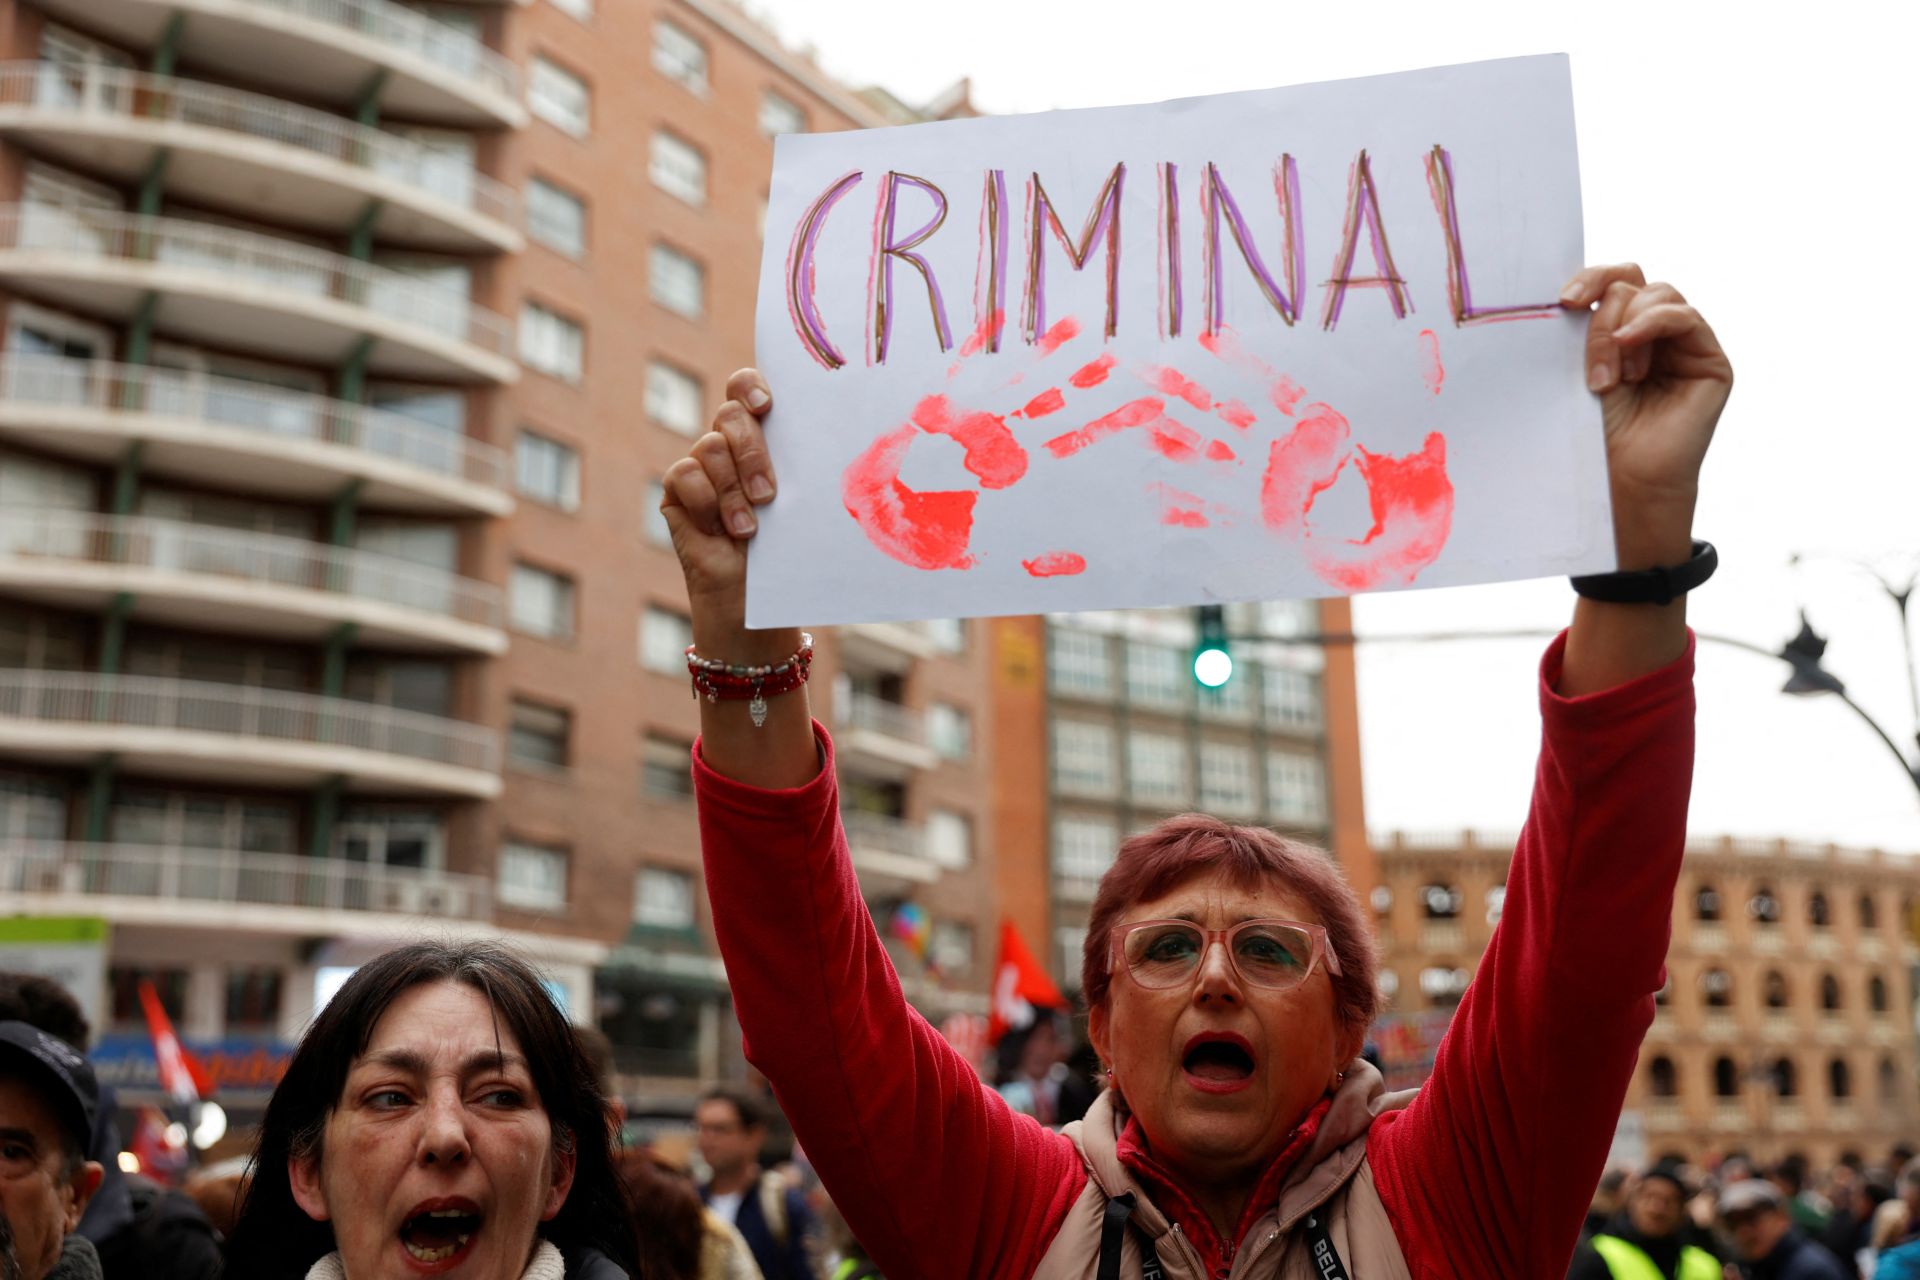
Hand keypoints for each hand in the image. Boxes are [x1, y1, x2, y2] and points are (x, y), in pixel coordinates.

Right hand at [660, 368, 778, 643]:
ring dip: (733, 491)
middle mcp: (730, 443)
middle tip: (768, 494)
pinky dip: (707, 503)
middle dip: (752, 452)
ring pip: (710, 447)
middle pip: (730, 414)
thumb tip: (828, 438)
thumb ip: (798, 467)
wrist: (753, 598)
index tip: (767, 407)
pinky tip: (720, 531)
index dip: (750, 387)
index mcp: (765, 435)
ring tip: (748, 528)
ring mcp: (702, 464)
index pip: (746, 387)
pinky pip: (686, 474)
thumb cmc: (785, 548)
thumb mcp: (798, 503)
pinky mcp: (678, 489)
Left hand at [1560, 264, 1733, 568]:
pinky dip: (1653, 323)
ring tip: (1607, 375)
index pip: (1613, 282)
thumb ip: (1585, 328)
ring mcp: (1685, 344)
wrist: (1620, 480)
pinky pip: (1685, 317)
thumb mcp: (1579, 370)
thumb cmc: (1595, 432)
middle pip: (1633, 282)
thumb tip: (1571, 292)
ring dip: (1621, 327)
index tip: (1561, 299)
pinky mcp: (1709, 361)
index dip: (1590, 278)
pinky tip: (1629, 348)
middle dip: (1601, 309)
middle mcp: (1655, 334)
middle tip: (1576, 329)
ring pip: (1657, 295)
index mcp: (1622, 332)